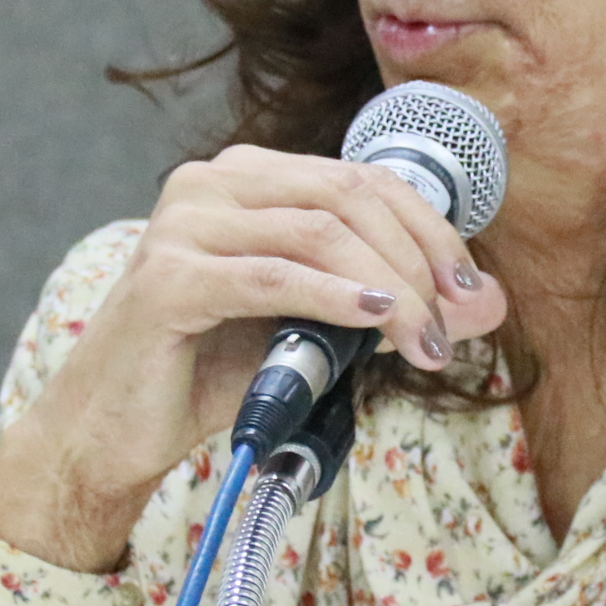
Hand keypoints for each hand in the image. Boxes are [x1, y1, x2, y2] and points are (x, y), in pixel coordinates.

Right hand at [0, 145, 510, 571]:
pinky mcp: (167, 278)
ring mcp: (183, 224)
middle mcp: (210, 183)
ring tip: (426, 340)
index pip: (361, 179)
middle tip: (457, 324)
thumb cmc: (211, 370)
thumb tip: (490, 304)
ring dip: (391, 287)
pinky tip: (379, 318)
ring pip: (319, 232)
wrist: (116, 427)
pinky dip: (336, 296)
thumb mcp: (317, 331)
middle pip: (348, 196)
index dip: (430, 229)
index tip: (473, 289)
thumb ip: (393, 307)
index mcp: (246, 178)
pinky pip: (273, 277)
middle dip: (420, 259)